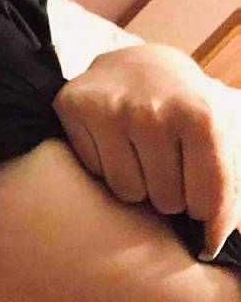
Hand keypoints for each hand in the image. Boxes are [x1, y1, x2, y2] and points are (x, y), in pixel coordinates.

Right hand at [52, 43, 239, 259]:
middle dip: (170, 193)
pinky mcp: (75, 108)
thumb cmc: (185, 106)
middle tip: (167, 163)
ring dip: (136, 183)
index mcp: (201, 116)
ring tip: (139, 153)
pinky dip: (106, 165)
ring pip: (127, 192)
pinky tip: (113, 141)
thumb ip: (230, 186)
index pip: (207, 200)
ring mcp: (111, 111)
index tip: (201, 207)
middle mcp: (154, 112)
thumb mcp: (221, 135)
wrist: (137, 62)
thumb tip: (218, 239)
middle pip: (166, 201)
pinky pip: (95, 172)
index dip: (206, 213)